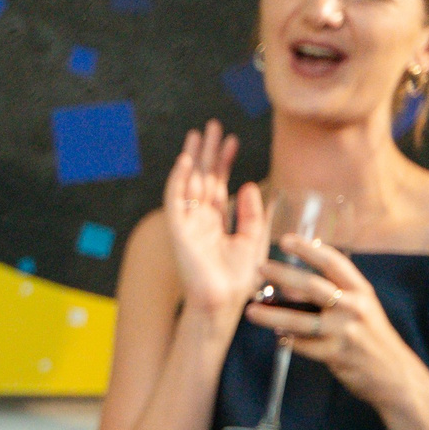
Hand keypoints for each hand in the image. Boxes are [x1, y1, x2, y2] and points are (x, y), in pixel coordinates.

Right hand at [160, 122, 267, 326]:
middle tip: (212, 126)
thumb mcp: (253, 240)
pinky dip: (178, 180)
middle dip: (207, 152)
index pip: (218, 185)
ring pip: (189, 183)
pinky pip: (175, 200)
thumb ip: (251, 214)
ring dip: (193, 158)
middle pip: (202, 178)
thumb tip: (247, 185)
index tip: (232, 140)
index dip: (224, 162)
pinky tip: (186, 161)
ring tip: (199, 134)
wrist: (223, 303)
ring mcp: (187, 224)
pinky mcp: (178, 230)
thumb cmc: (238, 280)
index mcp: (216, 223)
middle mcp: (200, 220)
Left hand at [247, 235, 427, 411]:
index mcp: (361, 291)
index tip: (286, 240)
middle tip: (259, 268)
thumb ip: (332, 294)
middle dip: (283, 274)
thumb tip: (289, 285)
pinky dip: (287, 340)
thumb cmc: (369, 336)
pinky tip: (278, 336)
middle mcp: (354, 307)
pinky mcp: (336, 354)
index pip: (333, 263)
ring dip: (271, 314)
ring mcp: (345, 331)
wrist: (393, 373)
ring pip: (299, 320)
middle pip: (312, 286)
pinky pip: (302, 345)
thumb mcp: (359, 308)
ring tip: (251, 310)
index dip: (309, 249)